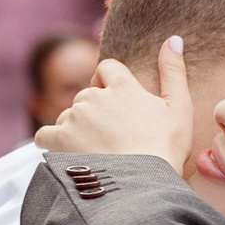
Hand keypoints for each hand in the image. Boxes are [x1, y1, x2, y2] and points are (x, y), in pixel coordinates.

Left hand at [34, 38, 193, 172]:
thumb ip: (174, 71)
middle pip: (87, 94)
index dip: (110, 83)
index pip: (107, 68)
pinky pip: (45, 134)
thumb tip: (172, 39)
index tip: (117, 103)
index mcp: (122, 86)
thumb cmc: (165, 150)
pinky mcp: (59, 139)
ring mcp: (75, 117)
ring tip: (95, 151)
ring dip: (77, 128)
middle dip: (95, 110)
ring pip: (69, 115)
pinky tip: (65, 153)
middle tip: (111, 136)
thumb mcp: (180, 108)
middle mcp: (94, 96)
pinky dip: (51, 142)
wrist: (142, 185)